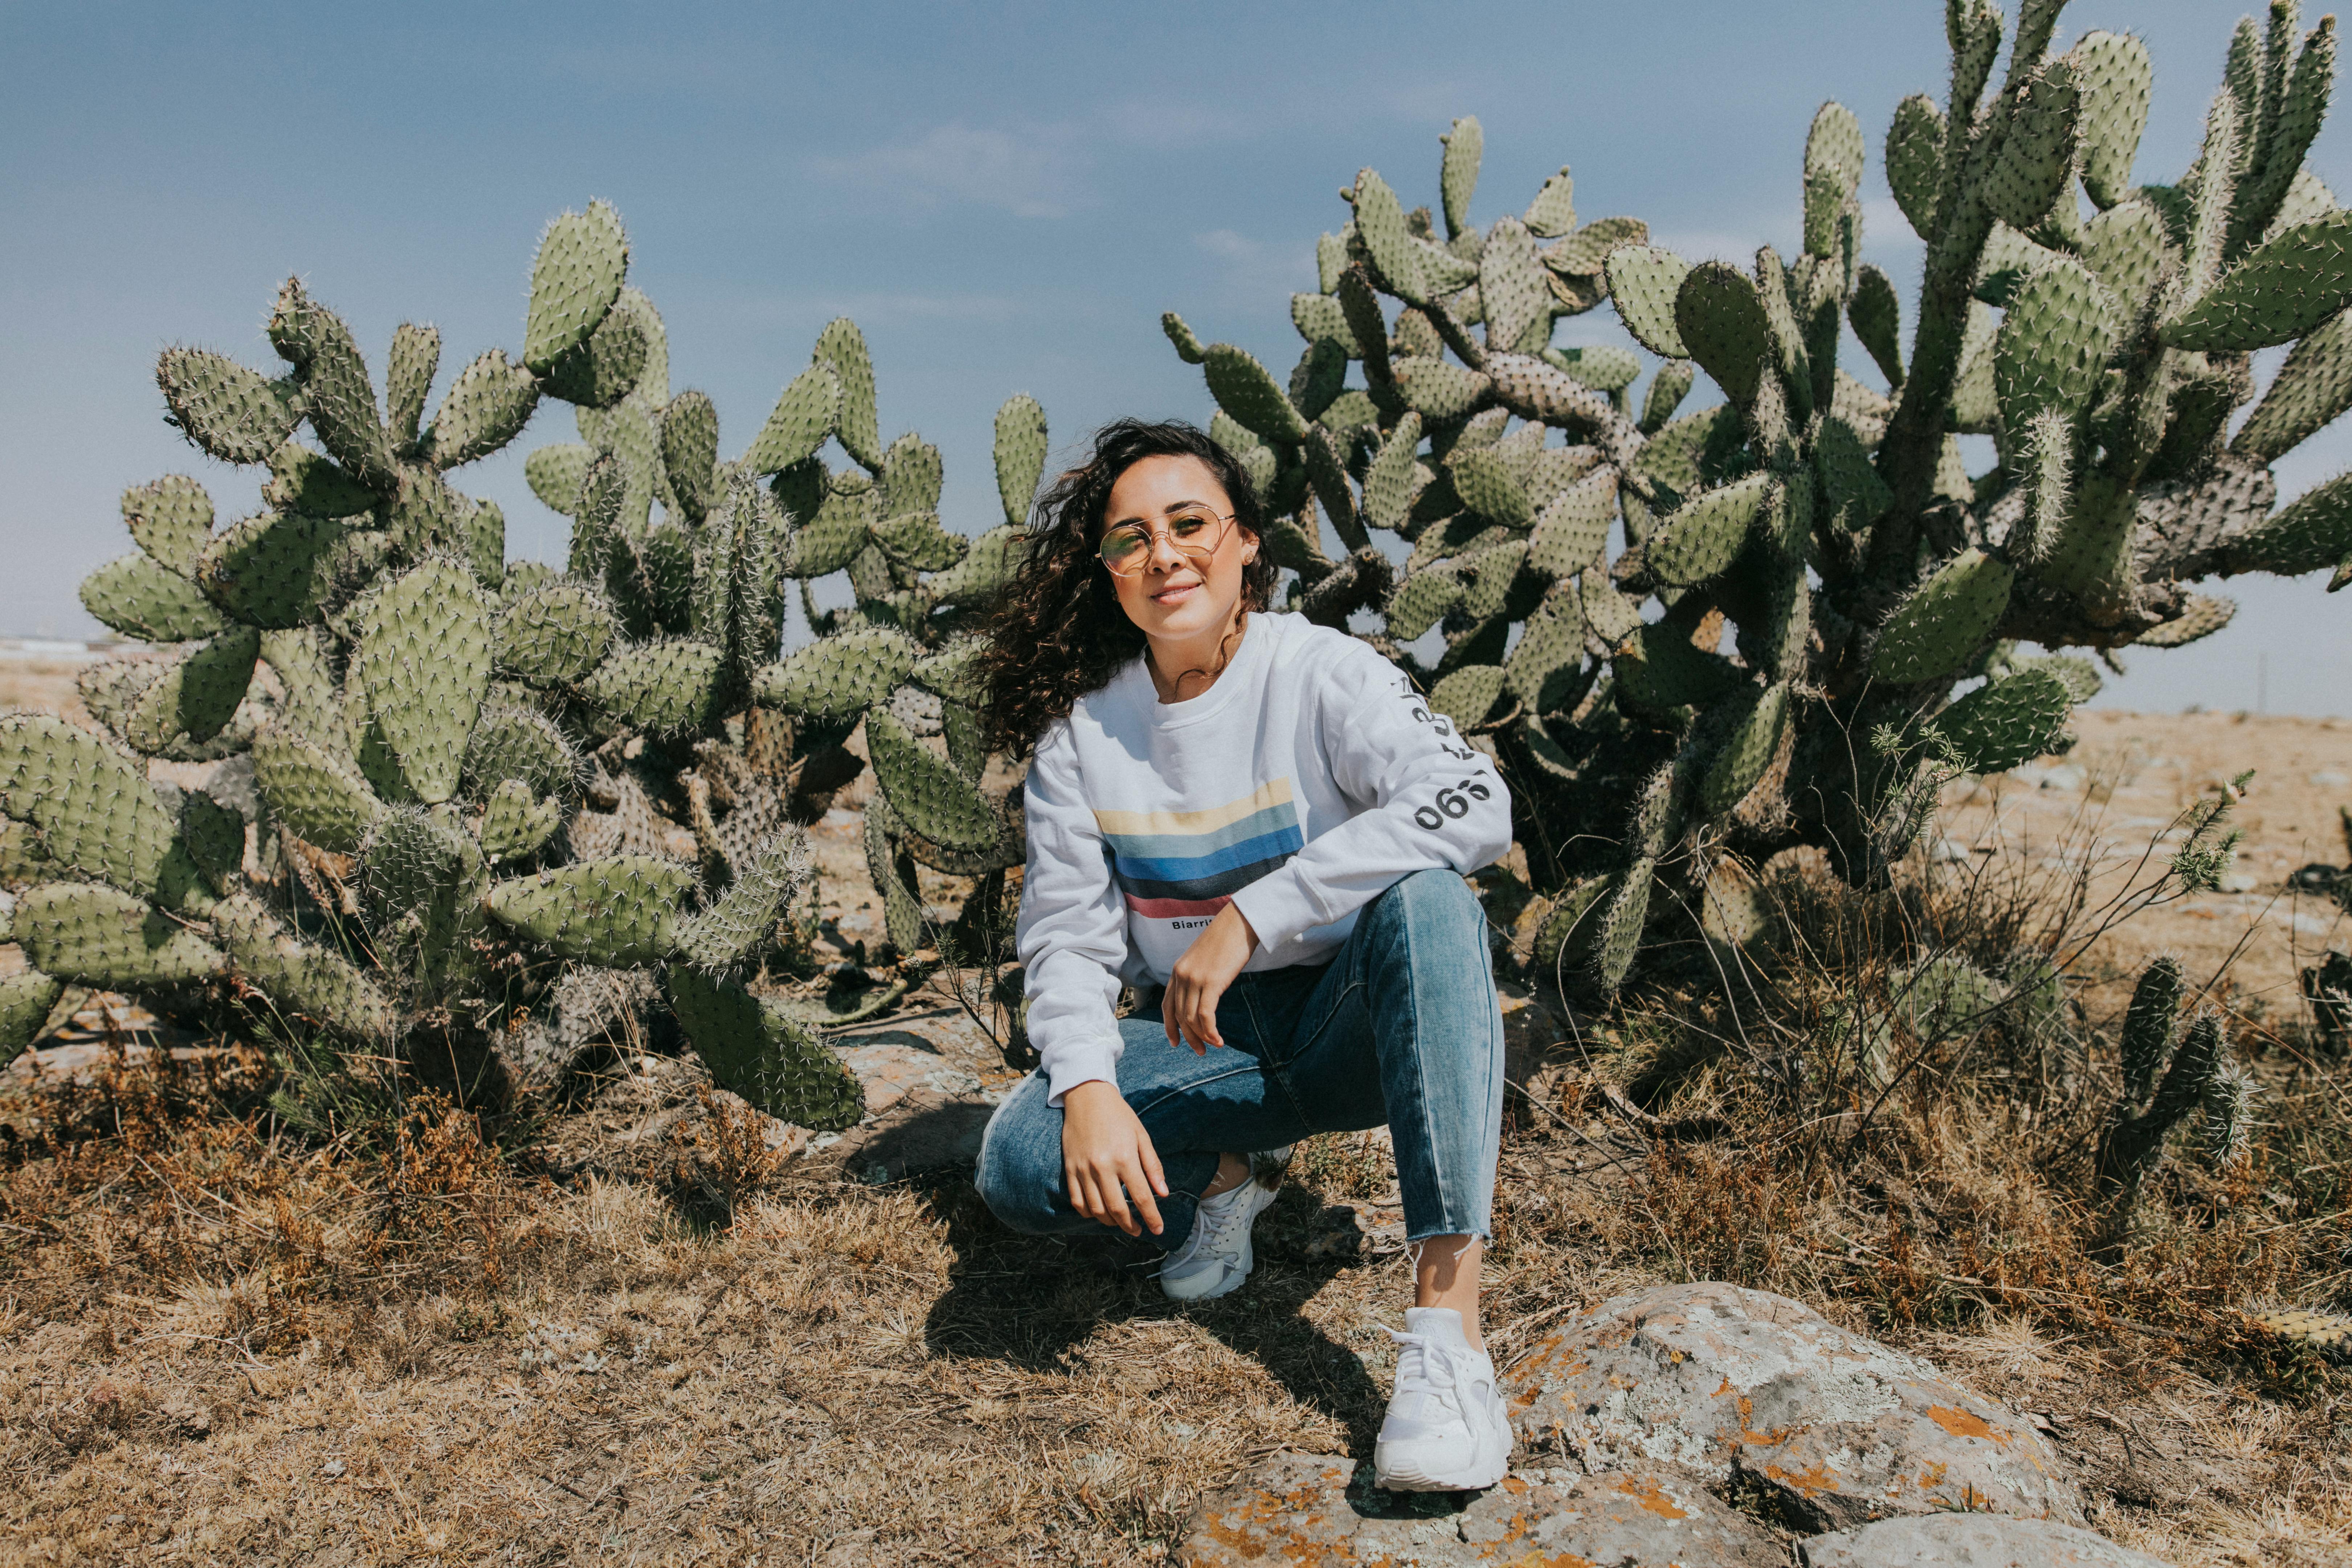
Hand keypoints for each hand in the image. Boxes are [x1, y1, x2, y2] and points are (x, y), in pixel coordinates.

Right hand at [1061, 1080, 1166, 1235]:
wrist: (1087, 1096)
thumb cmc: (1119, 1115)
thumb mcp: (1142, 1136)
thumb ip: (1153, 1166)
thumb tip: (1163, 1193)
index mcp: (1125, 1157)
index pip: (1141, 1197)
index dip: (1151, 1217)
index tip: (1158, 1230)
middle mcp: (1103, 1166)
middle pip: (1117, 1209)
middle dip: (1130, 1226)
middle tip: (1138, 1231)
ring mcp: (1083, 1169)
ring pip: (1095, 1209)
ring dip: (1109, 1222)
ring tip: (1119, 1222)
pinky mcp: (1070, 1168)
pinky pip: (1076, 1200)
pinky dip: (1088, 1213)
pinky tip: (1098, 1213)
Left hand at [1164, 902, 1257, 1054]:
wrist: (1240, 922)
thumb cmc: (1227, 939)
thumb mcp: (1204, 959)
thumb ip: (1198, 976)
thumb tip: (1203, 996)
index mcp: (1178, 970)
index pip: (1167, 1005)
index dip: (1169, 1026)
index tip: (1175, 1042)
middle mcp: (1181, 975)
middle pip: (1179, 1016)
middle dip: (1189, 1037)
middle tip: (1200, 1052)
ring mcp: (1195, 979)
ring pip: (1191, 1018)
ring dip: (1201, 1037)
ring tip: (1213, 1047)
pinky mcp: (1211, 982)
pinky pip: (1205, 1015)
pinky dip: (1211, 1031)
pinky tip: (1219, 1040)